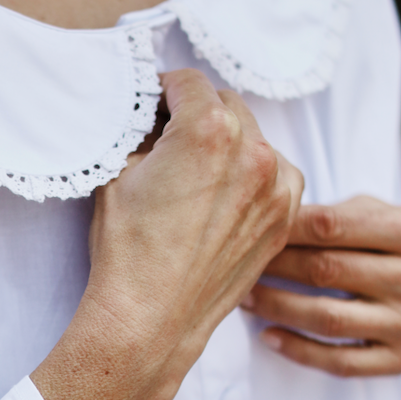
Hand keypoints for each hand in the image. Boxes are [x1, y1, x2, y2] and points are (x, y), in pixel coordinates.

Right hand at [33, 69, 303, 399]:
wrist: (151, 318)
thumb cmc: (128, 250)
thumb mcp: (117, 173)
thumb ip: (140, 131)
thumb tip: (149, 114)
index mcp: (207, 130)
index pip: (188, 81)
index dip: (163, 88)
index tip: (153, 101)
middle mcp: (251, 152)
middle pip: (225, 104)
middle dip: (197, 112)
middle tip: (169, 136)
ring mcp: (275, 186)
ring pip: (255, 137)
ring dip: (229, 141)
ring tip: (198, 170)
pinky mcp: (283, 217)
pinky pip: (277, 174)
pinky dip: (256, 174)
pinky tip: (226, 193)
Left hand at [242, 194, 400, 376]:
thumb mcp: (399, 218)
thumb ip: (348, 216)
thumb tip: (281, 217)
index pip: (332, 226)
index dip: (284, 228)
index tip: (253, 227)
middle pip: (325, 271)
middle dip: (274, 267)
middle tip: (239, 263)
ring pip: (327, 318)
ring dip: (277, 308)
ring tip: (246, 298)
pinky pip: (340, 361)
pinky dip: (299, 351)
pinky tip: (270, 336)